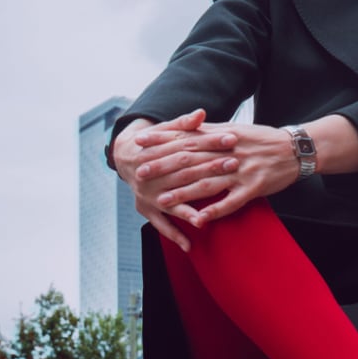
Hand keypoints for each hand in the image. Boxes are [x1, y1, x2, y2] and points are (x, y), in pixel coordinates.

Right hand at [111, 110, 239, 250]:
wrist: (124, 156)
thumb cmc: (153, 143)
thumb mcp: (164, 131)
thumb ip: (183, 124)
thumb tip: (201, 113)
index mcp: (156, 152)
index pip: (187, 145)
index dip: (210, 141)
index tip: (231, 139)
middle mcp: (151, 174)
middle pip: (184, 170)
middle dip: (210, 167)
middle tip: (233, 163)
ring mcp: (148, 193)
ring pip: (174, 200)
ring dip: (194, 207)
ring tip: (211, 215)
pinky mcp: (146, 209)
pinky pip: (161, 225)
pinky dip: (175, 235)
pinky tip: (190, 245)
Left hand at [150, 121, 298, 226]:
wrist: (296, 148)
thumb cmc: (263, 139)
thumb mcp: (236, 129)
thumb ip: (210, 130)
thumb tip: (186, 125)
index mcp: (222, 136)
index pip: (186, 138)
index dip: (161, 140)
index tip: (139, 143)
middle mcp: (228, 152)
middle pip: (191, 161)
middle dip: (164, 168)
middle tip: (140, 174)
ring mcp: (241, 171)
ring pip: (207, 182)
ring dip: (183, 193)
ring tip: (162, 200)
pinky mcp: (254, 187)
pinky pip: (233, 201)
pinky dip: (216, 210)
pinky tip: (200, 219)